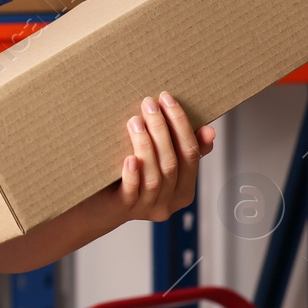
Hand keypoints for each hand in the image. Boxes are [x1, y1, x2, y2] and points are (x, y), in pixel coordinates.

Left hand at [114, 91, 216, 222]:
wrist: (98, 207)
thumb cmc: (131, 179)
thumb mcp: (158, 164)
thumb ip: (183, 150)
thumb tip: (209, 130)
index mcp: (184, 190)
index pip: (191, 154)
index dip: (181, 124)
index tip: (167, 99)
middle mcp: (170, 202)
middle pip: (172, 163)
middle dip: (162, 129)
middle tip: (149, 104)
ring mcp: (148, 207)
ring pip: (154, 176)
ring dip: (146, 145)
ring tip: (135, 121)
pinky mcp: (125, 208)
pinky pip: (132, 191)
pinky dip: (132, 174)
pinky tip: (129, 158)